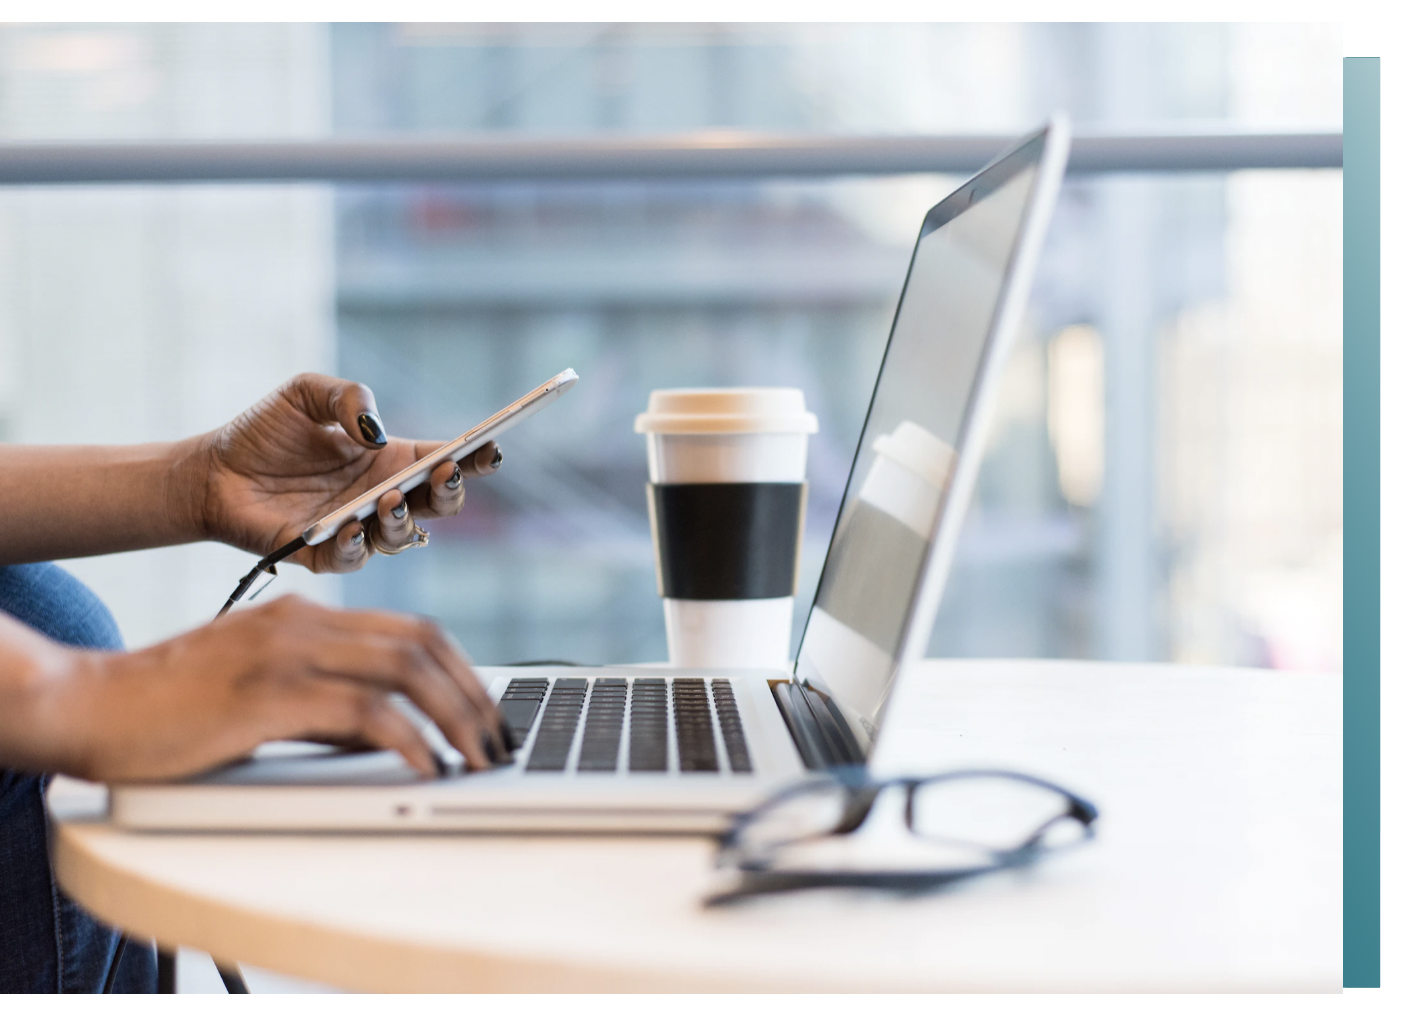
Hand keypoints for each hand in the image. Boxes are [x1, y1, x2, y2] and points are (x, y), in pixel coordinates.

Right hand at [2, 595, 507, 781]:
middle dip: (474, 694)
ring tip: (479, 758)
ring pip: (406, 669)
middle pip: (423, 643)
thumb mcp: (263, 693)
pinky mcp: (269, 694)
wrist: (88, 705)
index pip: (412, 629)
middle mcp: (304, 622)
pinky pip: (364, 712)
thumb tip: (390, 735)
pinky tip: (427, 767)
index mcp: (306, 615)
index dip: (462, 669)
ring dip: (456, 717)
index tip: (487, 711)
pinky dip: (408, 740)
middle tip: (498, 740)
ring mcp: (287, 652)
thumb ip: (326, 704)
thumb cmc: (170, 708)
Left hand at [189, 373, 500, 572]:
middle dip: (451, 492)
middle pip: (438, 505)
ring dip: (403, 520)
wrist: (211, 471)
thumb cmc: (264, 432)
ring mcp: (357, 529)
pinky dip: (357, 545)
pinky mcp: (323, 555)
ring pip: (402, 537)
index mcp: (390, 460)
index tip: (490, 447)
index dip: (474, 457)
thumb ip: (347, 397)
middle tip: (445, 473)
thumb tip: (375, 431)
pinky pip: (352, 559)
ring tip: (389, 499)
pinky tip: (350, 526)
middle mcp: (382, 497)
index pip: (445, 461)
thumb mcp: (306, 393)